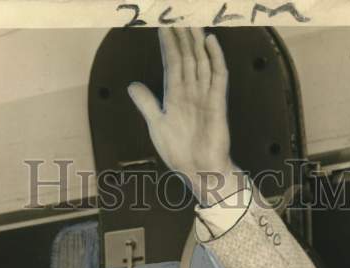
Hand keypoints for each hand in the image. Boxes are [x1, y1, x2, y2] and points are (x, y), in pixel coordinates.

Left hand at [128, 27, 241, 205]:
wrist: (198, 171)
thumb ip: (146, 104)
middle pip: (187, 56)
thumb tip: (131, 85)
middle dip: (183, 34)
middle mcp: (191, 91)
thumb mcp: (156, 125)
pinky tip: (210, 41)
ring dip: (196, 40)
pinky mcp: (217, 103)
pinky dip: (215, 58)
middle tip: (178, 11)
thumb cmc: (179, 151)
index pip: (172, 62)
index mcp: (175, 95)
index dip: (168, 43)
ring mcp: (205, 95)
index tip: (162, 24)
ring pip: (201, 60)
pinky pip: (218, 76)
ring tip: (193, 18)